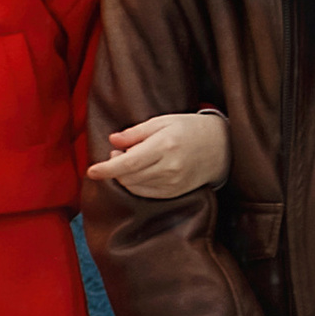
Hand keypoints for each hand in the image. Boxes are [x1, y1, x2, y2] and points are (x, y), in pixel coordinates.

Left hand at [86, 112, 231, 197]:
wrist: (223, 146)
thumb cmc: (189, 129)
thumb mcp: (162, 121)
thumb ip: (135, 133)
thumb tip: (112, 141)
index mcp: (165, 146)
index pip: (128, 163)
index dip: (106, 169)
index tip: (91, 171)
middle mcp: (170, 167)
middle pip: (128, 177)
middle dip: (114, 169)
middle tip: (117, 154)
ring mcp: (174, 183)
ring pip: (135, 187)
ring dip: (124, 177)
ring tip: (130, 160)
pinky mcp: (176, 192)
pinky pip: (146, 193)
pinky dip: (136, 185)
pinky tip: (140, 172)